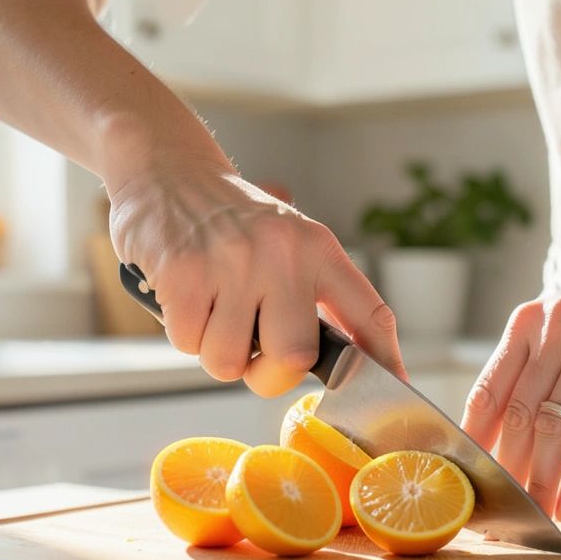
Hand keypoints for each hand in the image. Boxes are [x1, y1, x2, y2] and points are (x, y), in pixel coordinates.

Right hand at [109, 152, 404, 396]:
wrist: (166, 170)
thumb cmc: (230, 223)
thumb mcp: (288, 242)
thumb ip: (313, 295)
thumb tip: (338, 364)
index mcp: (318, 248)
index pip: (368, 312)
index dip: (384, 358)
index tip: (394, 389)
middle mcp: (282, 252)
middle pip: (292, 358)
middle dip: (267, 373)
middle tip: (252, 350)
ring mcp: (232, 261)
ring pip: (229, 362)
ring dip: (216, 352)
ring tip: (214, 310)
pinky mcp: (183, 272)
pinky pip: (188, 343)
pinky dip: (184, 333)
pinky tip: (186, 297)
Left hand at [461, 250, 560, 521]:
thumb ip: (537, 376)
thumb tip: (507, 445)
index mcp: (527, 325)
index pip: (489, 391)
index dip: (478, 441)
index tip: (474, 480)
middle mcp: (557, 327)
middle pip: (528, 414)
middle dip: (518, 471)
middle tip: (515, 512)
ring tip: (555, 511)